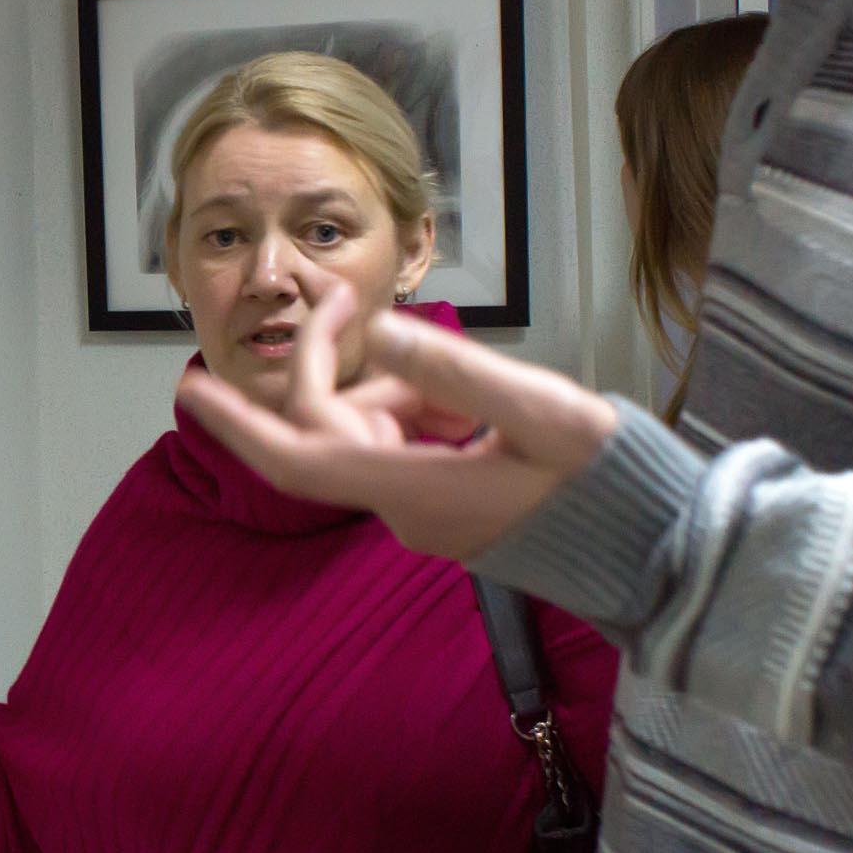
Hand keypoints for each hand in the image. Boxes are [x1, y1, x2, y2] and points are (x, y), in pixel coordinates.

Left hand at [175, 282, 619, 559]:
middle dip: (338, 359)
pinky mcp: (447, 505)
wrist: (660, 554)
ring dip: (405, 388)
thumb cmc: (610, 485)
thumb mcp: (541, 413)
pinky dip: (430, 412)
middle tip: (354, 297)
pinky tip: (484, 411)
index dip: (238, 425)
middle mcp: (404, 506)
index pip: (298, 458)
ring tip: (481, 385)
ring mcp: (424, 510)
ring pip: (374, 428)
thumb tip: (381, 332)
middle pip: (333, 423)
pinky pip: (410, 445)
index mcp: (414, 490)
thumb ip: (454, 372)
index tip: (191, 389)